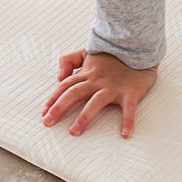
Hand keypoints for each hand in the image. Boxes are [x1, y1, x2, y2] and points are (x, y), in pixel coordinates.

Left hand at [41, 48, 157, 138]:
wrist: (137, 47)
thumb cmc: (112, 54)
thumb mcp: (87, 52)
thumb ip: (70, 59)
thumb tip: (58, 76)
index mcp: (87, 73)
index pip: (65, 86)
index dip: (53, 98)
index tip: (44, 112)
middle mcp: (97, 80)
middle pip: (74, 93)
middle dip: (59, 107)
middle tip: (48, 122)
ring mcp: (114, 86)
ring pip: (96, 102)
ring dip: (84, 117)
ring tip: (74, 131)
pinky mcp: (130, 92)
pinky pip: (129, 108)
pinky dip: (127, 121)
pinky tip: (124, 134)